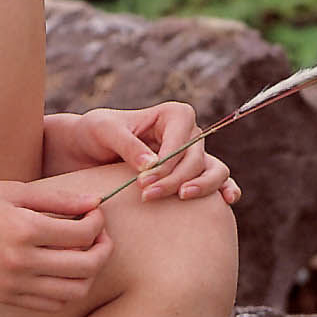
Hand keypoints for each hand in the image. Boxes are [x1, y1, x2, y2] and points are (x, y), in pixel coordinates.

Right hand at [0, 177, 114, 311]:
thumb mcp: (12, 190)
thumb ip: (57, 199)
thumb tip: (95, 202)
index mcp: (24, 229)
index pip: (84, 233)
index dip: (98, 222)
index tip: (94, 212)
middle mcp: (21, 262)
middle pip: (87, 267)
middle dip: (103, 250)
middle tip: (99, 235)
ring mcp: (12, 284)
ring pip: (74, 292)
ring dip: (88, 274)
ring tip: (83, 253)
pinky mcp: (4, 297)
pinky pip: (50, 304)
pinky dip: (67, 290)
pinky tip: (61, 270)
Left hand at [55, 104, 240, 206]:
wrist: (88, 150)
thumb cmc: (96, 132)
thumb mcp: (105, 131)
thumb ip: (128, 145)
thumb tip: (151, 164)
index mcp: (174, 115)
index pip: (181, 141)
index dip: (166, 163)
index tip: (142, 182)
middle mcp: (189, 133)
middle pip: (196, 158)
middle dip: (174, 179)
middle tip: (147, 196)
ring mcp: (194, 155)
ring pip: (214, 170)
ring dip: (202, 187)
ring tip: (182, 197)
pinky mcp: (191, 175)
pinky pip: (217, 181)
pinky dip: (225, 189)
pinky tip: (227, 201)